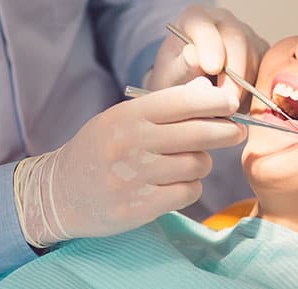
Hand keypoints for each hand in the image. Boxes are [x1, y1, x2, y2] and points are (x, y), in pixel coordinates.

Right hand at [13, 77, 245, 246]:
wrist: (60, 193)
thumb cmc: (102, 149)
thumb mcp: (124, 118)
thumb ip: (165, 105)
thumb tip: (208, 89)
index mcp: (128, 116)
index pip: (180, 102)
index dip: (213, 101)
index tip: (231, 102)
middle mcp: (131, 144)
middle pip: (197, 134)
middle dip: (225, 131)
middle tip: (237, 131)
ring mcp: (133, 177)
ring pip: (196, 165)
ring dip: (202, 163)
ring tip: (192, 162)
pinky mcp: (138, 207)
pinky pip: (187, 192)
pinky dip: (191, 188)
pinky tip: (179, 184)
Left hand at [147, 6, 268, 110]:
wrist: (190, 87)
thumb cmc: (176, 79)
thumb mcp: (169, 76)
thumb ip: (180, 66)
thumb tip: (194, 56)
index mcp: (195, 18)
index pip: (203, 25)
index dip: (210, 45)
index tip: (212, 68)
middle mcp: (224, 21)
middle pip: (237, 41)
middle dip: (234, 74)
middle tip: (226, 101)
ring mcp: (247, 35)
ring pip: (255, 58)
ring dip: (245, 87)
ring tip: (227, 107)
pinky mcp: (263, 54)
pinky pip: (268, 70)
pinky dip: (257, 91)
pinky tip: (241, 104)